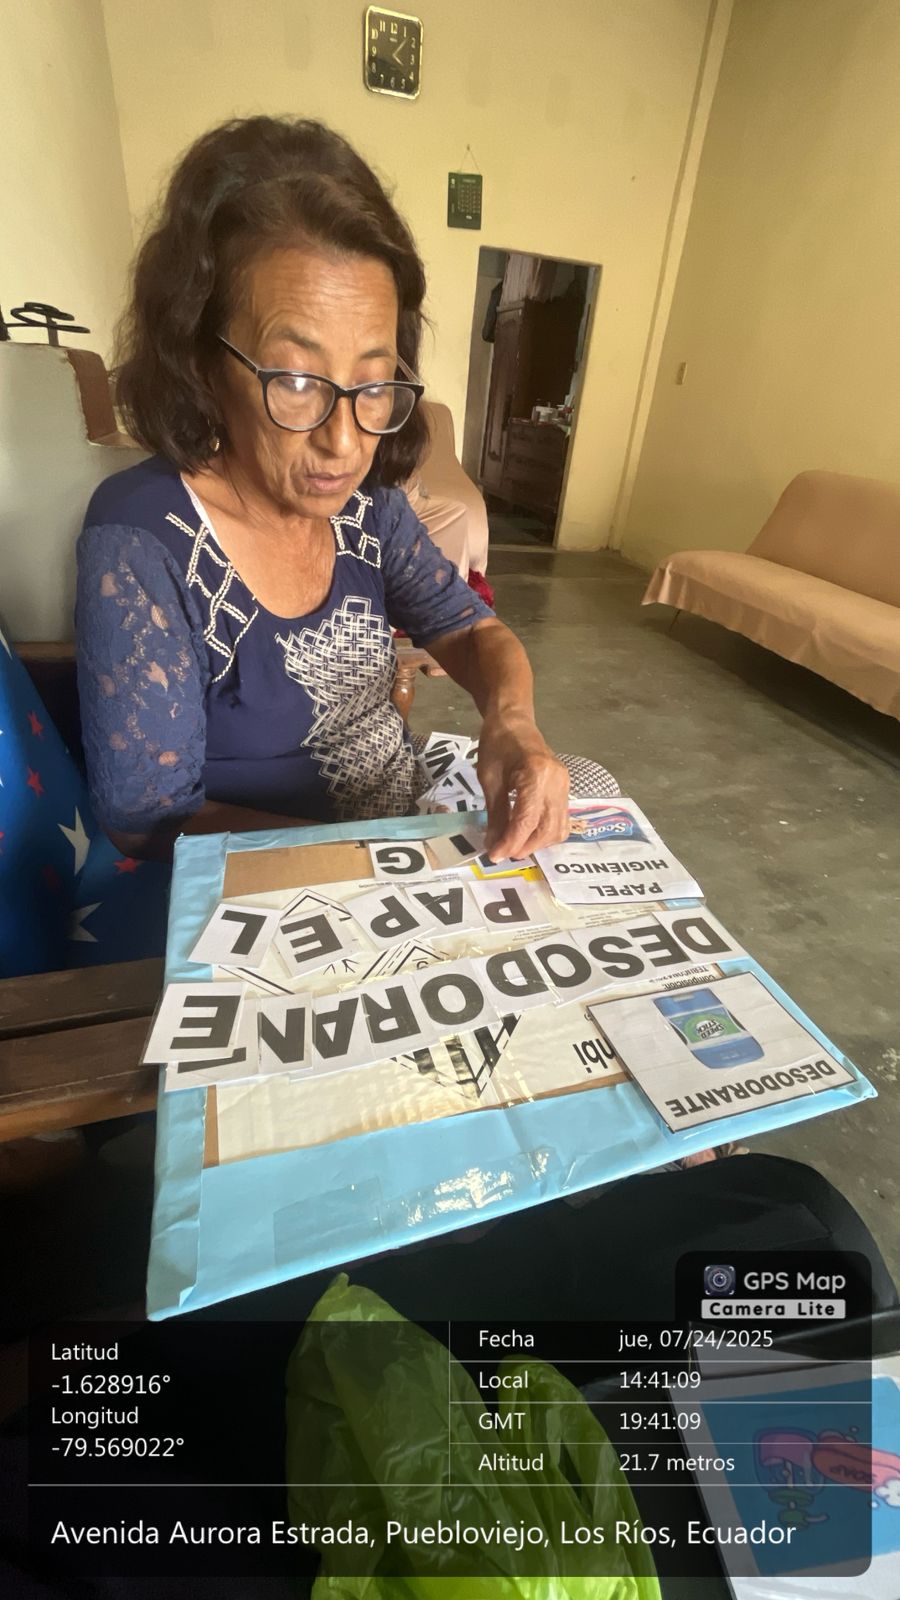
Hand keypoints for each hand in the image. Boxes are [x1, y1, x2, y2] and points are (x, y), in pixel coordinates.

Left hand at [477, 714, 569, 860]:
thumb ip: (495, 815)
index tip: (494, 856)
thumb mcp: (489, 779)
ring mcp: (565, 785)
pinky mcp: (565, 788)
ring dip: (537, 843)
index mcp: (536, 775)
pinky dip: (546, 833)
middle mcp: (556, 782)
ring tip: (514, 844)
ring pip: (558, 828)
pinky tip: (528, 834)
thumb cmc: (497, 744)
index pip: (527, 820)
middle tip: (502, 852)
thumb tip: (493, 846)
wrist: (514, 721)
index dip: (511, 842)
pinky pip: (561, 819)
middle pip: (547, 829)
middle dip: (525, 847)